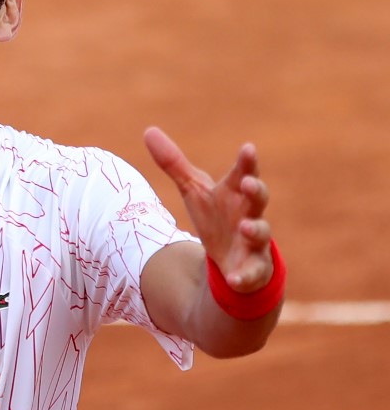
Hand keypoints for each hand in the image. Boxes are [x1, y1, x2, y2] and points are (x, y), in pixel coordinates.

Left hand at [144, 127, 272, 292]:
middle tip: (248, 182)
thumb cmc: (217, 216)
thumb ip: (174, 163)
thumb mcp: (193, 190)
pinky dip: (244, 276)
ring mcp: (254, 242)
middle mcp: (250, 214)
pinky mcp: (253, 270)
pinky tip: (234, 279)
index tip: (248, 148)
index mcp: (236, 193)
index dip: (247, 162)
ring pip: (261, 234)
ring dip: (255, 230)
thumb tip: (148, 130)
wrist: (233, 259)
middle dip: (256, 190)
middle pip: (258, 199)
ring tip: (246, 226)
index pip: (244, 172)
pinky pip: (252, 274)